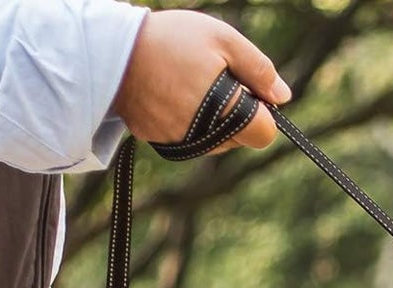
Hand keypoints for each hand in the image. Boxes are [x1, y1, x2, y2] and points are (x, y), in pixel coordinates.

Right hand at [112, 11, 290, 153]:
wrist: (110, 49)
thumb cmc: (170, 39)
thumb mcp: (222, 39)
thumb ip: (258, 69)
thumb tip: (283, 97)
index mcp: (228, 114)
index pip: (265, 133)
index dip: (262, 111)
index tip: (245, 88)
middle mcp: (207, 138)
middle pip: (242, 138)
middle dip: (238, 113)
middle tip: (213, 78)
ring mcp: (183, 143)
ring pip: (217, 141)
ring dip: (214, 119)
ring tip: (188, 82)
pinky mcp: (162, 142)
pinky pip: (189, 138)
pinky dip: (188, 120)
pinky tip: (171, 92)